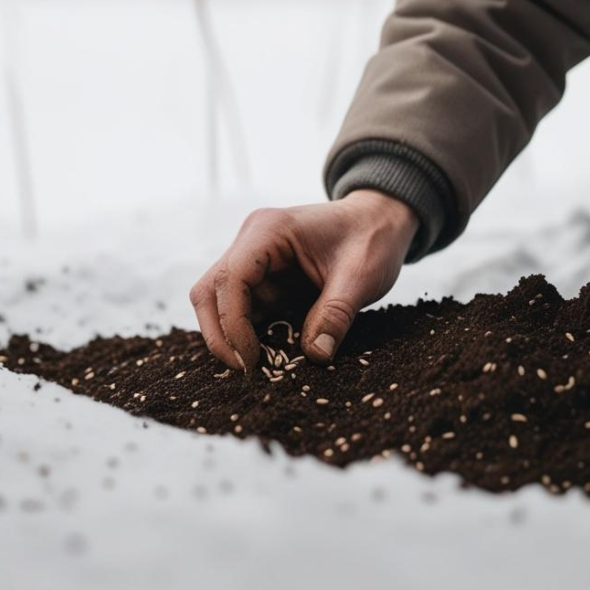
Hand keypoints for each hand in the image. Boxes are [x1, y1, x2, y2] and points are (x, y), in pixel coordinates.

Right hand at [188, 191, 418, 371]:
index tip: (253, 359)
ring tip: (264, 366)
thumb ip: (336, 313)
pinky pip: (245, 309)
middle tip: (247, 370)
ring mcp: (253, 260)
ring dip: (235, 336)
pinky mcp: (263, 278)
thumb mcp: (362, 276)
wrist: (379, 219)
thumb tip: (315, 356)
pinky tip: (273, 353)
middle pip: (210, 291)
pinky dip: (252, 334)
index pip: (230, 278)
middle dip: (221, 334)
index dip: (232, 323)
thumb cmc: (371, 237)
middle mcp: (251, 241)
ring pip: (220, 303)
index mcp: (268, 231)